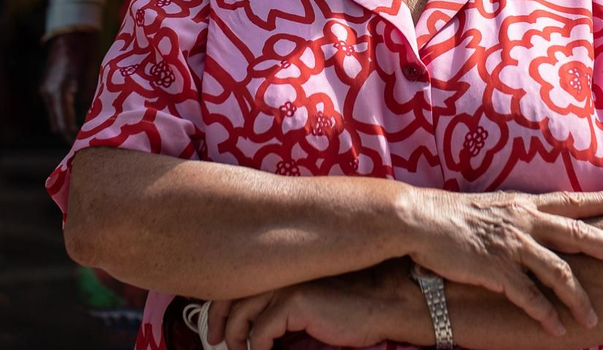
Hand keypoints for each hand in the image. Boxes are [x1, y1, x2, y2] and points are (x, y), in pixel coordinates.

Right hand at [40, 30, 98, 140]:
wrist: (69, 34)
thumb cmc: (84, 51)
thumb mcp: (91, 74)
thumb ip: (90, 96)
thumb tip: (94, 118)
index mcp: (60, 89)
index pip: (63, 122)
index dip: (72, 136)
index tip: (84, 147)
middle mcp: (49, 92)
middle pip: (57, 123)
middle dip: (68, 135)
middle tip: (86, 147)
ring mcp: (46, 90)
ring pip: (54, 117)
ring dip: (65, 127)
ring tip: (82, 138)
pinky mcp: (47, 88)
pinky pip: (54, 109)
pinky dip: (63, 117)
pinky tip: (75, 124)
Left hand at [210, 261, 415, 349]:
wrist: (387, 301)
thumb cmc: (355, 304)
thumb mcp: (312, 302)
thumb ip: (284, 307)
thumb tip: (255, 333)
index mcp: (285, 262)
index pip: (239, 277)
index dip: (222, 303)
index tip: (217, 326)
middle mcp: (282, 267)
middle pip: (232, 292)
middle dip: (219, 319)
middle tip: (215, 340)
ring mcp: (288, 282)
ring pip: (242, 314)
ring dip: (236, 339)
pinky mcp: (296, 301)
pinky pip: (260, 332)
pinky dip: (256, 348)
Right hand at [399, 189, 602, 335]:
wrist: (421, 219)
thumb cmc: (452, 214)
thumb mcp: (492, 206)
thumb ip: (516, 214)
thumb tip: (530, 220)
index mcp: (525, 205)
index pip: (571, 201)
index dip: (600, 203)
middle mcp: (525, 222)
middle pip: (579, 235)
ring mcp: (513, 246)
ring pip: (559, 273)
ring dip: (579, 298)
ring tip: (594, 318)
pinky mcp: (497, 269)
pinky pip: (529, 297)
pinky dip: (545, 314)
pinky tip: (557, 328)